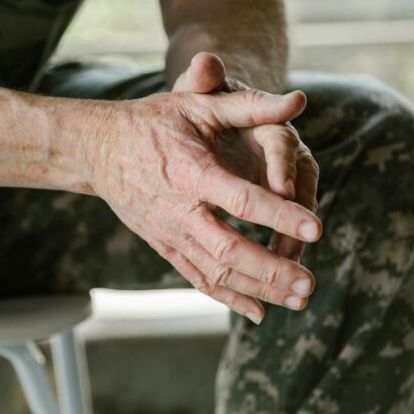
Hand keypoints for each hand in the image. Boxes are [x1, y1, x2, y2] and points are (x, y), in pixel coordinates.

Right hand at [86, 74, 321, 323]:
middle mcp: (180, 210)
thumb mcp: (198, 105)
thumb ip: (249, 105)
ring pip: (216, 273)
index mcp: (192, 172)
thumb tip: (299, 100)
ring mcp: (170, 233)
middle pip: (229, 250)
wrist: (97, 149)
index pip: (240, 199)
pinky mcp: (165, 247)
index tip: (316, 228)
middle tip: (310, 283)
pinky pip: (198, 279)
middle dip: (272, 270)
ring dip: (259, 289)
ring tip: (299, 299)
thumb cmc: (153, 121)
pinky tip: (260, 313)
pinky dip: (229, 298)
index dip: (279, 215)